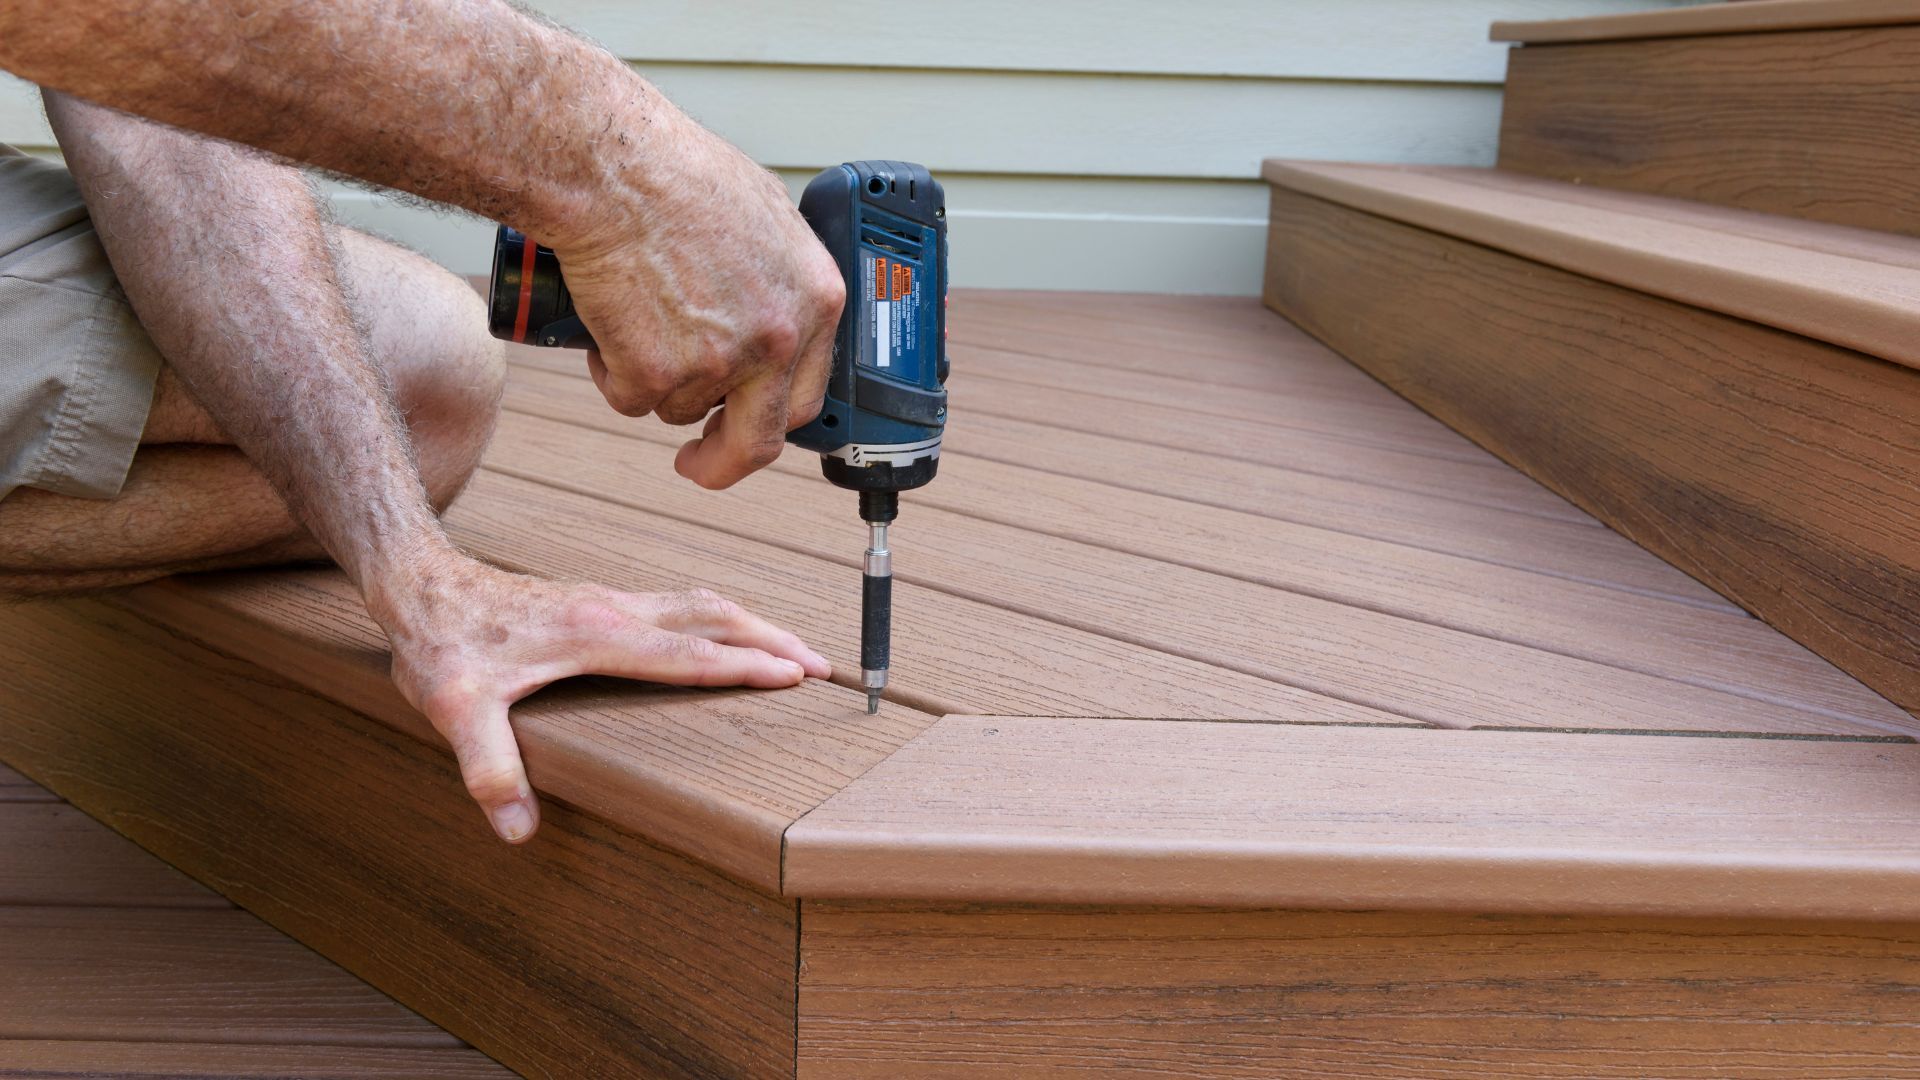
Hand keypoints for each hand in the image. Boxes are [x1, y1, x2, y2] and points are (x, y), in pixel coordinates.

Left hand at [370, 554, 831, 842]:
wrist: (421, 584)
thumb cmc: (440, 643)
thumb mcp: (453, 709)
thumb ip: (488, 766)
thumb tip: (518, 827)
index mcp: (596, 633)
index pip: (687, 654)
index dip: (743, 667)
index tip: (796, 676)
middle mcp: (615, 609)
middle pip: (714, 617)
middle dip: (772, 640)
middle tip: (822, 666)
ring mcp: (612, 599)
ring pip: (702, 604)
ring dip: (753, 624)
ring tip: (794, 650)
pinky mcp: (603, 599)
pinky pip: (682, 605)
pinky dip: (722, 620)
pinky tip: (726, 636)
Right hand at [553, 111, 843, 489]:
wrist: (613, 167)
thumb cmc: (676, 173)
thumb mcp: (764, 219)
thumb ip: (777, 280)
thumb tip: (769, 310)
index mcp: (815, 300)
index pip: (808, 392)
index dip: (772, 417)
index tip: (747, 427)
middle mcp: (778, 338)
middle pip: (759, 439)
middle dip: (723, 461)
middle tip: (696, 461)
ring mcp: (721, 361)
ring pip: (680, 408)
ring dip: (653, 381)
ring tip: (632, 311)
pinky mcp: (658, 373)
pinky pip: (630, 398)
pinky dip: (610, 372)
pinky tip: (607, 318)